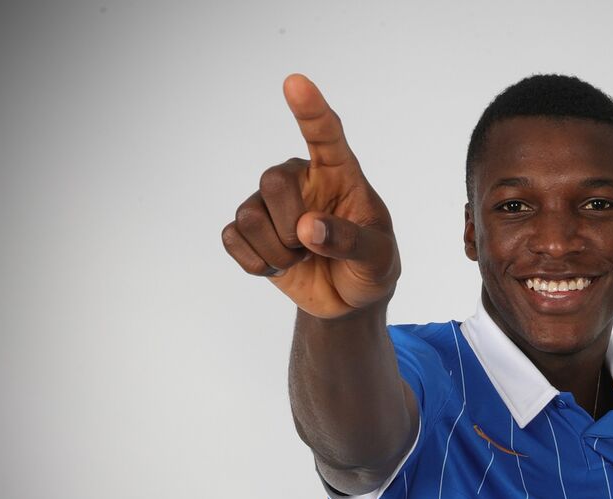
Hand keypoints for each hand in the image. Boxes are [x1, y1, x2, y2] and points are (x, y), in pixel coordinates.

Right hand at [221, 74, 399, 317]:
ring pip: (249, 216)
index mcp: (339, 175)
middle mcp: (300, 180)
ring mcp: (270, 203)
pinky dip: (258, 264)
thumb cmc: (370, 267)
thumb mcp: (378, 258)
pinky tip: (279, 265)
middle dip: (292, 226)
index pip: (325, 135)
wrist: (348, 300)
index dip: (310, 110)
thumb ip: (351, 241)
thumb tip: (307, 227)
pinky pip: (233, 239)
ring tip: (301, 256)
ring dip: (278, 252)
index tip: (295, 83)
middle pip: (273, 181)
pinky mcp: (249, 230)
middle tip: (315, 245)